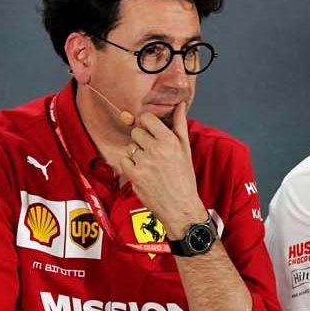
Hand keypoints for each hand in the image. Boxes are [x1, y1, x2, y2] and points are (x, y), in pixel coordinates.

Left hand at [119, 101, 208, 231]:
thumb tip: (178, 104)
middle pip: (136, 132)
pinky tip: (142, 173)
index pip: (147, 118)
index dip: (146, 124)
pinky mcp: (134, 175)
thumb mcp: (185, 149)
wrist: (180, 206)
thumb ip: (179, 124)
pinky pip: (123, 160)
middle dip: (141, 140)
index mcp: (169, 140)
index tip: (149, 130)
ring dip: (136, 154)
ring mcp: (144, 162)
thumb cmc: (184, 178)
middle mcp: (156, 149)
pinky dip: (129, 166)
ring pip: (130, 147)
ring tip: (149, 165)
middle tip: (152, 152)